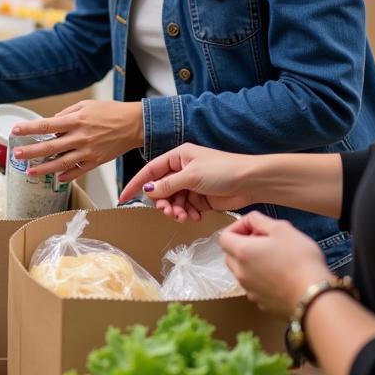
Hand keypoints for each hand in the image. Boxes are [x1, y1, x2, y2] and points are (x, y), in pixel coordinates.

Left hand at [8, 101, 142, 181]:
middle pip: (50, 147)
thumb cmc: (111, 112)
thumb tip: (52, 122)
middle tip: (16, 154)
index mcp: (76, 120)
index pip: (47, 125)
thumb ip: (67, 113)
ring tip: (30, 171)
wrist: (135, 124)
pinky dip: (66, 176)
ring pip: (61, 163)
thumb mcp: (87, 106)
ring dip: (44, 169)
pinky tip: (56, 178)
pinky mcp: (96, 161)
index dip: (29, 128)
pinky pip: (78, 171)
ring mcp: (88, 151)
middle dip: (30, 152)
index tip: (16, 130)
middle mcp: (80, 137)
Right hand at [119, 143, 257, 221]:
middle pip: (161, 190)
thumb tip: (147, 191)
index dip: (136, 184)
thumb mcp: (191, 176)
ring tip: (184, 217)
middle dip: (162, 203)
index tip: (123, 198)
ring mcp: (192, 185)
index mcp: (178, 157)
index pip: (150, 171)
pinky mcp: (202, 198)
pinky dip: (188, 215)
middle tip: (168, 212)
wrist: (251, 182)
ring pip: (173, 202)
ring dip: (176, 211)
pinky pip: (186, 209)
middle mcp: (183, 170)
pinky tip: (195, 217)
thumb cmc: (224, 170)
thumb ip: (167, 184)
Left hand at [219, 211, 327, 319]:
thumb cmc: (299, 259)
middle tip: (265, 241)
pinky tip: (281, 276)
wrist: (314, 297)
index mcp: (242, 252)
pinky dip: (261, 279)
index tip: (254, 228)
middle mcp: (240, 273)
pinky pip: (254, 287)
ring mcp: (249, 290)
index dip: (237, 228)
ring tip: (275, 258)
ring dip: (251, 262)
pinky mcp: (260, 303)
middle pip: (230, 255)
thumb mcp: (282, 229)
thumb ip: (260, 220)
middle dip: (243, 245)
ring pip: (241, 272)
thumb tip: (250, 221)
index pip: (224, 237)